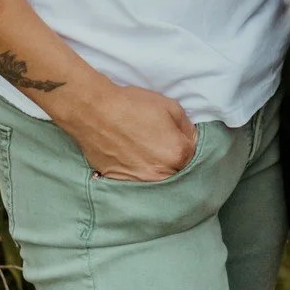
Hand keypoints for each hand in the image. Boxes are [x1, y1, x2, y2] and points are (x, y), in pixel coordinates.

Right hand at [52, 73, 196, 182]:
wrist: (95, 112)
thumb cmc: (133, 105)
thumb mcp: (170, 106)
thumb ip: (186, 127)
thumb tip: (189, 138)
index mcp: (177, 154)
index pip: (193, 155)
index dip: (186, 143)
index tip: (177, 135)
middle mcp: (161, 174)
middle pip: (177, 171)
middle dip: (174, 158)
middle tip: (161, 143)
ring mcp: (141, 182)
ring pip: (158, 180)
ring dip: (157, 168)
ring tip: (145, 150)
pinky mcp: (122, 183)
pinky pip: (138, 181)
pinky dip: (139, 172)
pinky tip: (132, 157)